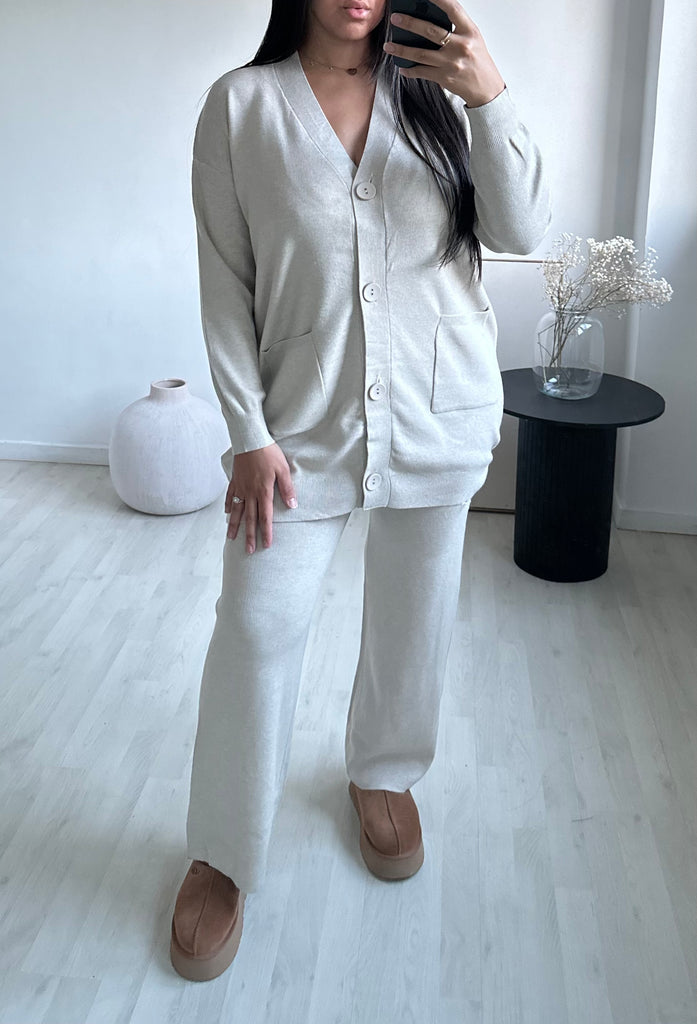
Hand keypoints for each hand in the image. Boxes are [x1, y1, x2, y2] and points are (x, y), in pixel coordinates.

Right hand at [226, 443, 297, 552]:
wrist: (249, 439)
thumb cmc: (268, 453)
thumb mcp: (283, 469)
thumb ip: (287, 489)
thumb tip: (292, 505)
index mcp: (263, 491)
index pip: (265, 517)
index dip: (266, 532)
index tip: (266, 545)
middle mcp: (250, 493)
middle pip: (250, 519)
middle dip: (250, 536)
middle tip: (249, 550)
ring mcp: (240, 487)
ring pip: (236, 511)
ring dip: (234, 526)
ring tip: (231, 538)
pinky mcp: (234, 480)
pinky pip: (230, 496)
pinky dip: (227, 506)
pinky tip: (226, 514)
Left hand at [383, 0, 505, 107]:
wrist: (486, 89)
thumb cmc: (478, 62)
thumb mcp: (473, 39)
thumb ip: (456, 29)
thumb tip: (431, 19)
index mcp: (469, 31)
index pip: (453, 9)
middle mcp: (461, 46)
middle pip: (431, 31)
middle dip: (410, 24)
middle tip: (395, 19)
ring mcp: (451, 63)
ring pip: (421, 54)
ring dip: (402, 49)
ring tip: (389, 46)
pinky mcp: (445, 78)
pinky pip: (422, 72)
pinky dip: (410, 70)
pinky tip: (402, 67)